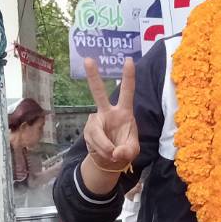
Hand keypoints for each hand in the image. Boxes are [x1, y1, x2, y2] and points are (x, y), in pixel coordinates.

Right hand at [82, 57, 139, 173]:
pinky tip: (105, 154)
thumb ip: (128, 151)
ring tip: (113, 156)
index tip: (129, 60)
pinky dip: (102, 151)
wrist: (110, 161)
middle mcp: (108, 112)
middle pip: (98, 92)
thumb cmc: (124, 149)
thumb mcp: (133, 151)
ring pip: (97, 132)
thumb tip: (115, 152)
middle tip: (88, 60)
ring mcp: (95, 120)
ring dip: (106, 147)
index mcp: (124, 112)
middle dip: (93, 76)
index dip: (128, 76)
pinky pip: (94, 141)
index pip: (127, 92)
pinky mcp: (88, 130)